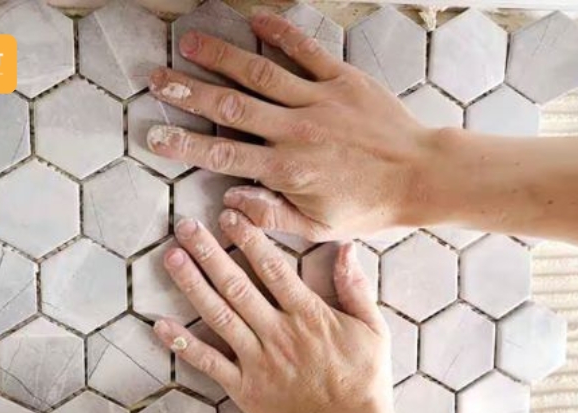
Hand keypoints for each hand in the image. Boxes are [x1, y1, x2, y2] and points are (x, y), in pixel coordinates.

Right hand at [146, 10, 436, 240]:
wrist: (422, 176)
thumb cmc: (370, 206)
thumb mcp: (319, 227)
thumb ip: (272, 216)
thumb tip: (229, 203)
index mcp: (288, 170)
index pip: (224, 156)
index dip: (185, 144)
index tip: (154, 134)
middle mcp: (297, 131)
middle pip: (231, 107)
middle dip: (189, 92)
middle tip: (157, 80)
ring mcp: (320, 101)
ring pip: (260, 74)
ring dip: (221, 57)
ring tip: (189, 43)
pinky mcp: (343, 80)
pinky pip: (307, 51)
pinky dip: (280, 33)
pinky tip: (255, 20)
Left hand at [151, 210, 394, 412]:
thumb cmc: (365, 381)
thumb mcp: (373, 330)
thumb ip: (356, 288)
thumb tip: (347, 248)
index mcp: (308, 316)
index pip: (273, 269)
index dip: (249, 239)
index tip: (229, 215)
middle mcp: (278, 333)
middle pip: (237, 285)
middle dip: (210, 252)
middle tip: (186, 225)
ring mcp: (258, 361)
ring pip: (219, 316)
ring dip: (192, 285)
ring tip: (171, 257)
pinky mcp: (244, 388)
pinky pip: (209, 363)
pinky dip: (184, 345)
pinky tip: (161, 326)